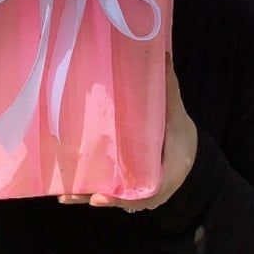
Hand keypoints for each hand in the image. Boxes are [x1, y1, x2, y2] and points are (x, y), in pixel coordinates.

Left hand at [58, 53, 197, 212]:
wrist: (188, 153)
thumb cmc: (181, 135)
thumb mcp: (177, 113)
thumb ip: (168, 89)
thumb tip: (162, 54)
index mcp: (166, 173)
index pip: (145, 191)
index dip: (122, 196)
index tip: (101, 198)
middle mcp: (149, 188)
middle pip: (122, 198)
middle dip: (100, 197)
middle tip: (78, 196)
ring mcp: (136, 189)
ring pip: (110, 197)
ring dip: (88, 197)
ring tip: (65, 196)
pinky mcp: (126, 185)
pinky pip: (107, 192)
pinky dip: (89, 192)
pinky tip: (66, 193)